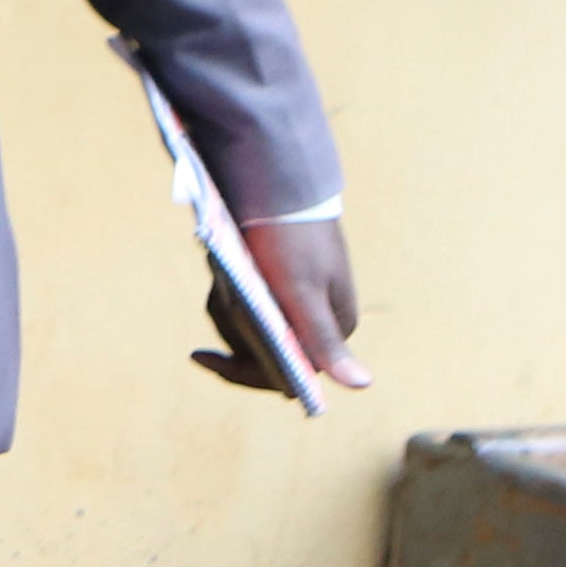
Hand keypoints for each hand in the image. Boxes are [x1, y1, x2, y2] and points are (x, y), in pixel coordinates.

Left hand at [210, 216, 367, 395]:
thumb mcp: (301, 293)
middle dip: (231, 325)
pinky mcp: (276, 287)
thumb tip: (363, 385)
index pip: (283, 376)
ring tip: (225, 272)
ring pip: (244, 328)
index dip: (241, 370)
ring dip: (226, 303)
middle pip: (258, 353)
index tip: (202, 355)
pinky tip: (223, 267)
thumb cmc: (291, 238)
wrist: (275, 180)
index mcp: (331, 331)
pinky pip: (240, 304)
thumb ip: (323, 340)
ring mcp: (294, 305)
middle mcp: (316, 323)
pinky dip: (227, 289)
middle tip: (222, 289)